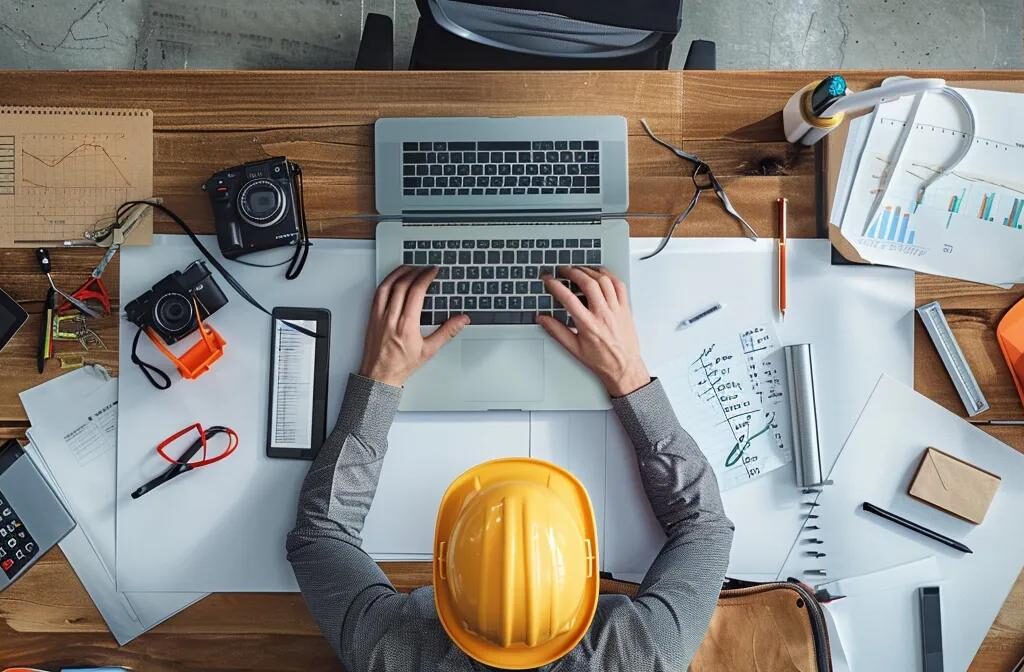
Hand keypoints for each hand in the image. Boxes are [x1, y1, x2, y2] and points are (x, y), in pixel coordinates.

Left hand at [359, 266, 469, 386]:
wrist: (380, 376)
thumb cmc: (401, 365)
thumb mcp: (429, 350)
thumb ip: (447, 332)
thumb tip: (461, 320)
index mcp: (406, 324)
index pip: (416, 291)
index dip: (426, 276)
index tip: (433, 271)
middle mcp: (391, 317)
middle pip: (402, 284)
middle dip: (415, 271)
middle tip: (424, 267)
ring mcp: (379, 316)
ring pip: (387, 285)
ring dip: (399, 273)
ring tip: (409, 267)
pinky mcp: (372, 317)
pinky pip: (377, 293)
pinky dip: (386, 282)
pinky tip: (393, 280)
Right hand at [538, 266, 650, 396]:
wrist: (624, 368)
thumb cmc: (602, 360)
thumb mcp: (574, 348)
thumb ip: (557, 331)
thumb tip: (543, 319)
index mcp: (588, 324)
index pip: (568, 298)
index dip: (555, 285)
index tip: (549, 279)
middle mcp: (603, 314)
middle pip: (587, 284)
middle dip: (572, 272)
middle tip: (563, 270)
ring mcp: (616, 310)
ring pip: (604, 281)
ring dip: (590, 271)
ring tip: (580, 270)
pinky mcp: (625, 308)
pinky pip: (619, 285)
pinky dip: (609, 276)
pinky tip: (601, 274)